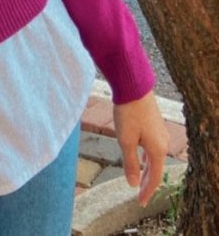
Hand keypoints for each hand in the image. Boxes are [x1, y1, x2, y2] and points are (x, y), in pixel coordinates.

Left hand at [113, 91, 169, 206]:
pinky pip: (152, 147)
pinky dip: (146, 157)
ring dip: (146, 169)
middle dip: (147, 182)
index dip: (147, 191)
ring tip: (138, 179)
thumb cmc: (128, 112)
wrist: (133, 86)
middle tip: (139, 195)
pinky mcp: (155, 124)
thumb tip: (134, 184)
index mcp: (157, 149)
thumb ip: (130, 163)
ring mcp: (160, 132)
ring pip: (154, 157)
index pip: (154, 177)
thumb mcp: (125, 140)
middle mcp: (163, 142)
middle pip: (156, 168)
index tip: (140, 203)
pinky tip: (139, 157)